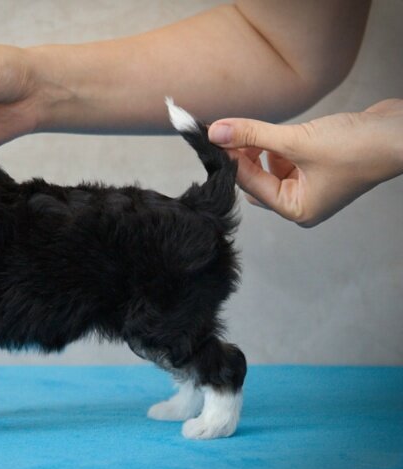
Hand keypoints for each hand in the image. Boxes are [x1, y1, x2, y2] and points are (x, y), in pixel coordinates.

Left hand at [208, 99, 402, 226]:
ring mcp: (310, 186)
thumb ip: (253, 135)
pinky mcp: (316, 167)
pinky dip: (275, 146)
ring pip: (268, 168)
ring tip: (254, 130)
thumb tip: (216, 132)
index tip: (213, 137)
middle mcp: (302, 202)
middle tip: (230, 133)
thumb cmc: (358, 148)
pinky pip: (284, 159)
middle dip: (243, 158)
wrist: (401, 132)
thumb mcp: (297, 141)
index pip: (250, 183)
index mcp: (297, 209)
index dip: (230, 159)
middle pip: (256, 180)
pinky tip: (274, 133)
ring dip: (258, 149)